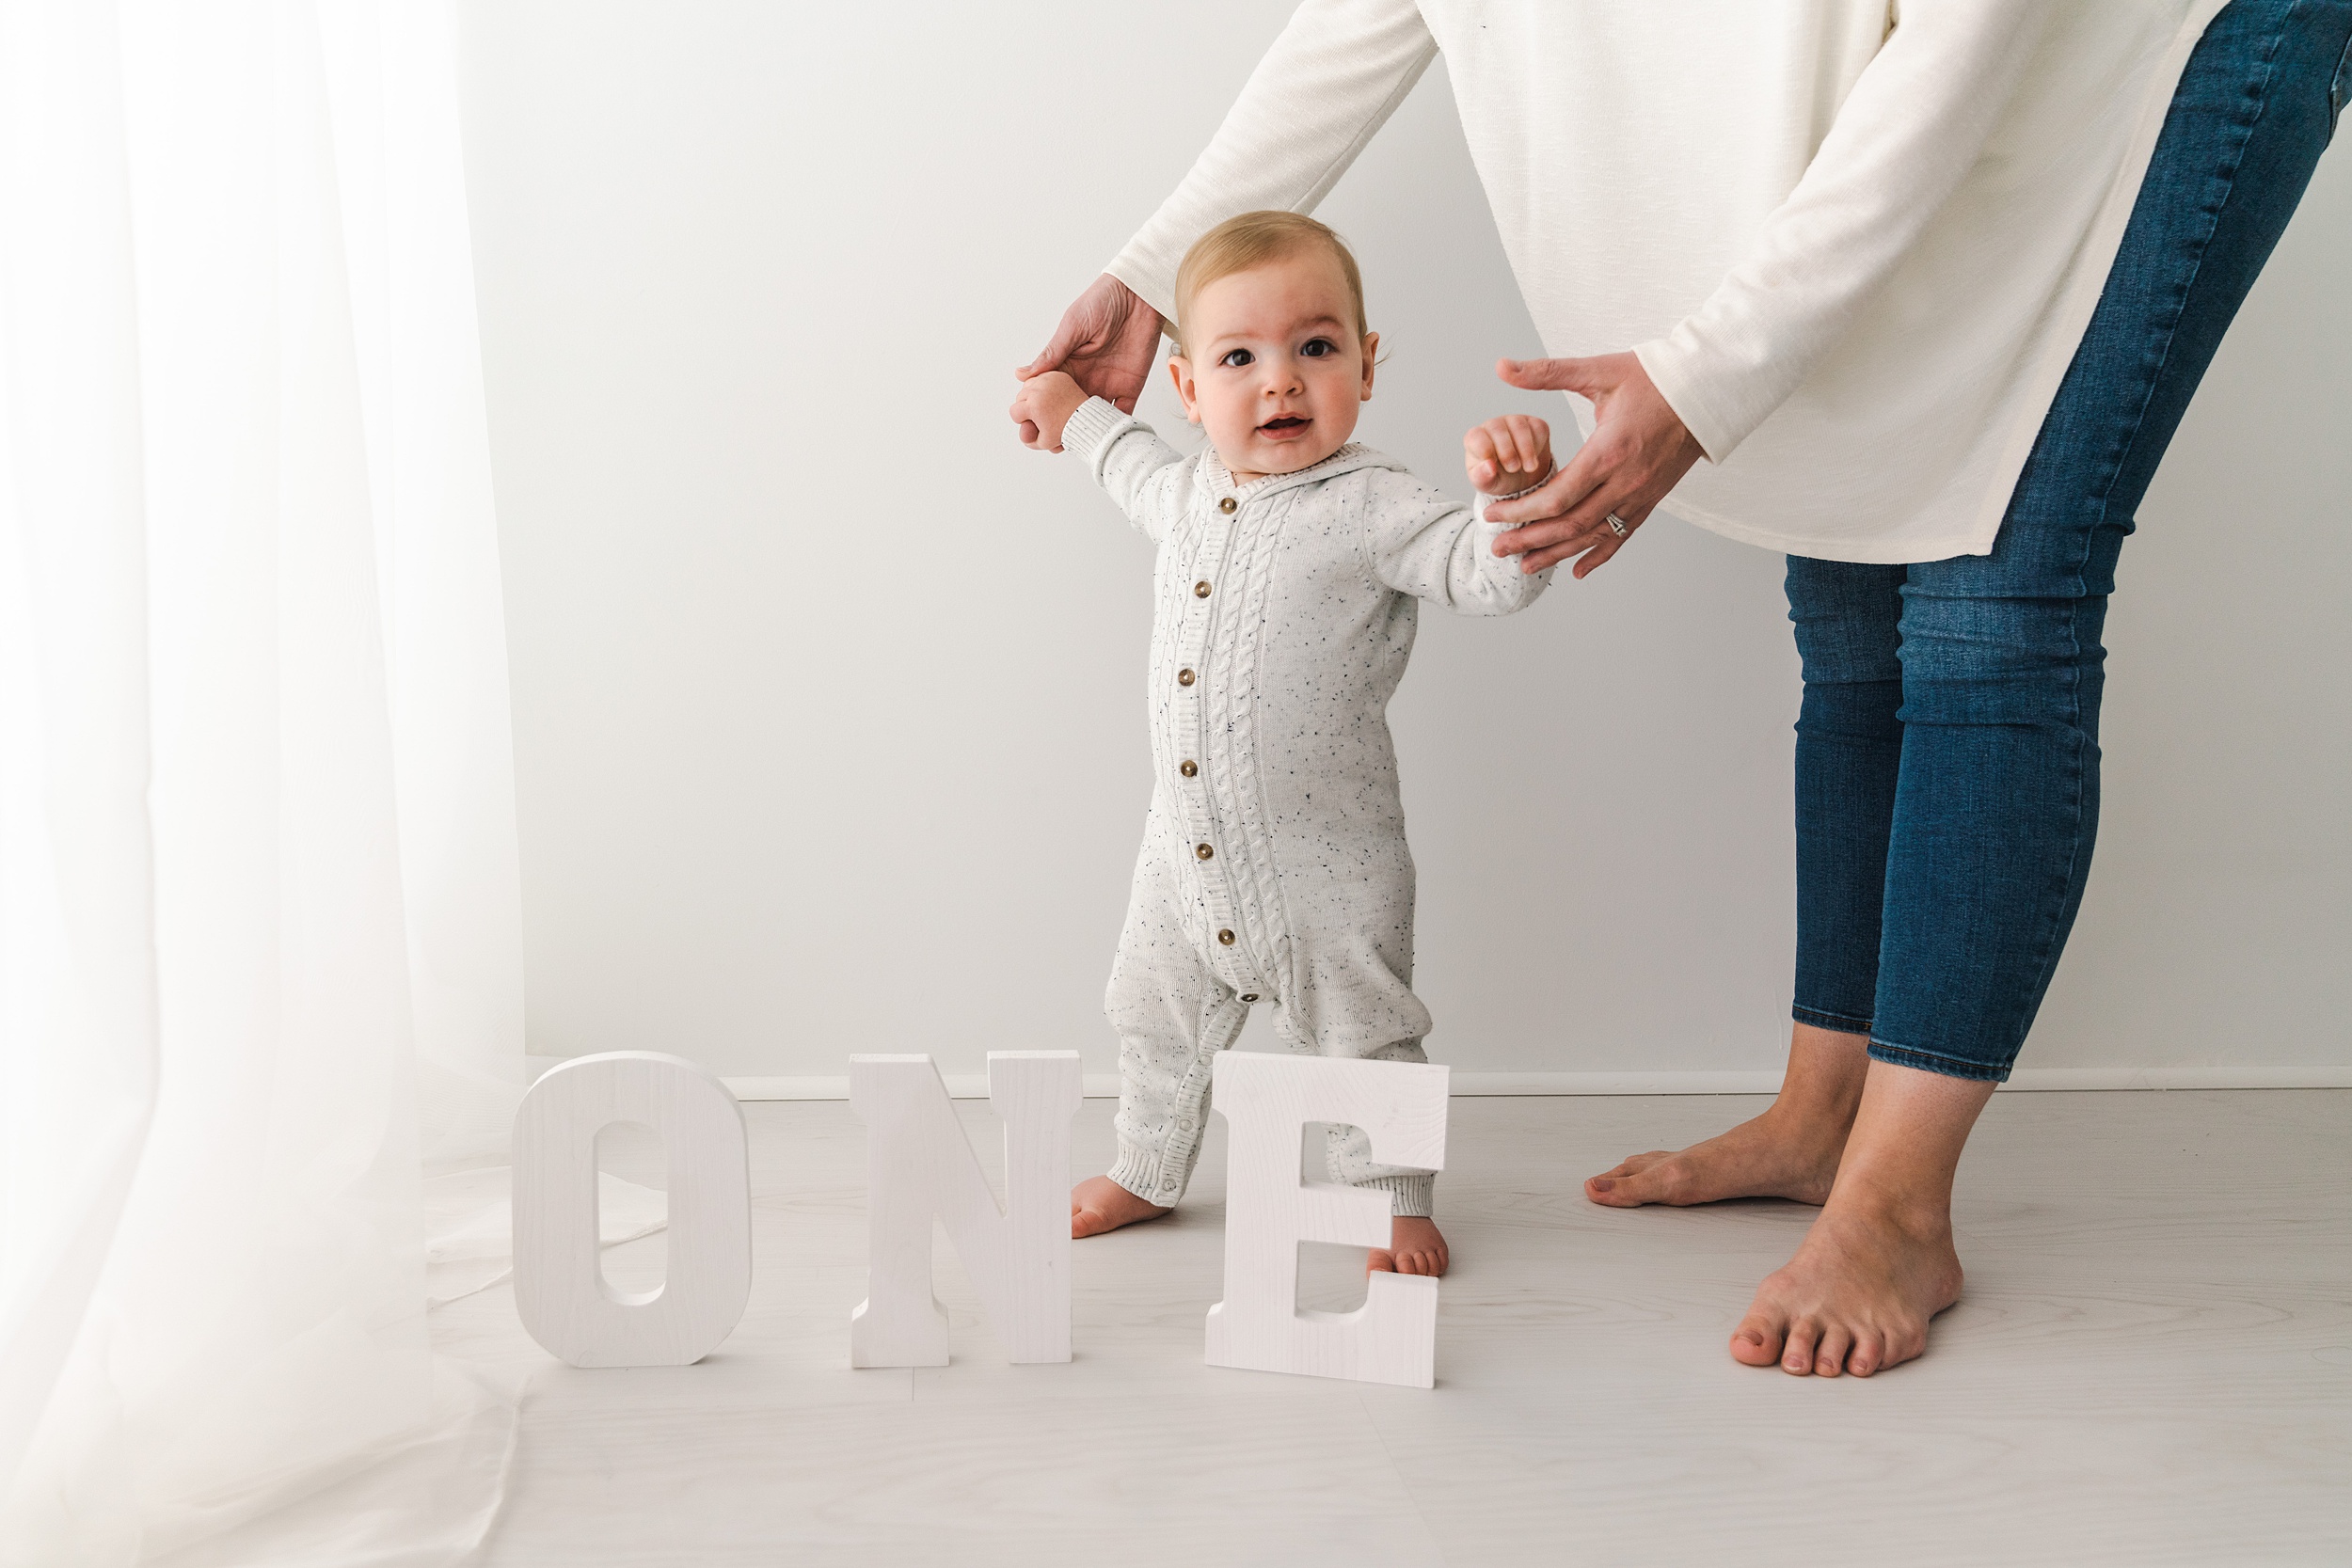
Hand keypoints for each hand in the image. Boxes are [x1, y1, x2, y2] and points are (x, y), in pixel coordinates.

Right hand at [1014, 273, 1164, 444]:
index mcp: (1067, 364)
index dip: (1040, 409)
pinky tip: (1103, 437)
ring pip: (1092, 416)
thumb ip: (1052, 353)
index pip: (1049, 393)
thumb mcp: (1072, 326)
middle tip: (1048, 445)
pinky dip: (1114, 426)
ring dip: (1084, 431)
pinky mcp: (1130, 386)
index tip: (1029, 425)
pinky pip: (1122, 411)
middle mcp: (1085, 378)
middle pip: (1069, 410)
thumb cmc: (1102, 301)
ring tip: (1072, 447)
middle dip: (1059, 428)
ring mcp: (1108, 383)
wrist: (1138, 294)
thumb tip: (1022, 375)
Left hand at [1464, 413, 1553, 495]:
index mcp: (1475, 439)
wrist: (1520, 479)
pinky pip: (1538, 428)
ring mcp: (1514, 422)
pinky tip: (1534, 459)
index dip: (1483, 448)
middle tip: (1513, 469)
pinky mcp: (1534, 423)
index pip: (1475, 436)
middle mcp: (1493, 426)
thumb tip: (1489, 467)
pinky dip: (1538, 445)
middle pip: (1497, 428)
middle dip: (1507, 450)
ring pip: (1519, 426)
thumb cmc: (1497, 478)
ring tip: (1529, 468)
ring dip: (1526, 449)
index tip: (1492, 464)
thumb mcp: (1486, 484)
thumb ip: (1482, 478)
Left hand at [1482, 352, 1706, 577]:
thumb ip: (1547, 373)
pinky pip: (1622, 535)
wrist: (1707, 391)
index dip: (1521, 511)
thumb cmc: (1655, 378)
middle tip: (1498, 548)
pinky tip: (1578, 570)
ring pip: (1593, 536)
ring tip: (1526, 565)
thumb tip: (1502, 366)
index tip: (1493, 514)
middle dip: (1530, 540)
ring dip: (1557, 554)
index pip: (1557, 496)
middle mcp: (1625, 480)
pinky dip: (1599, 555)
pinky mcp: (1652, 499)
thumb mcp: (1600, 370)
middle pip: (1570, 525)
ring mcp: (1640, 494)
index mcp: (1608, 451)